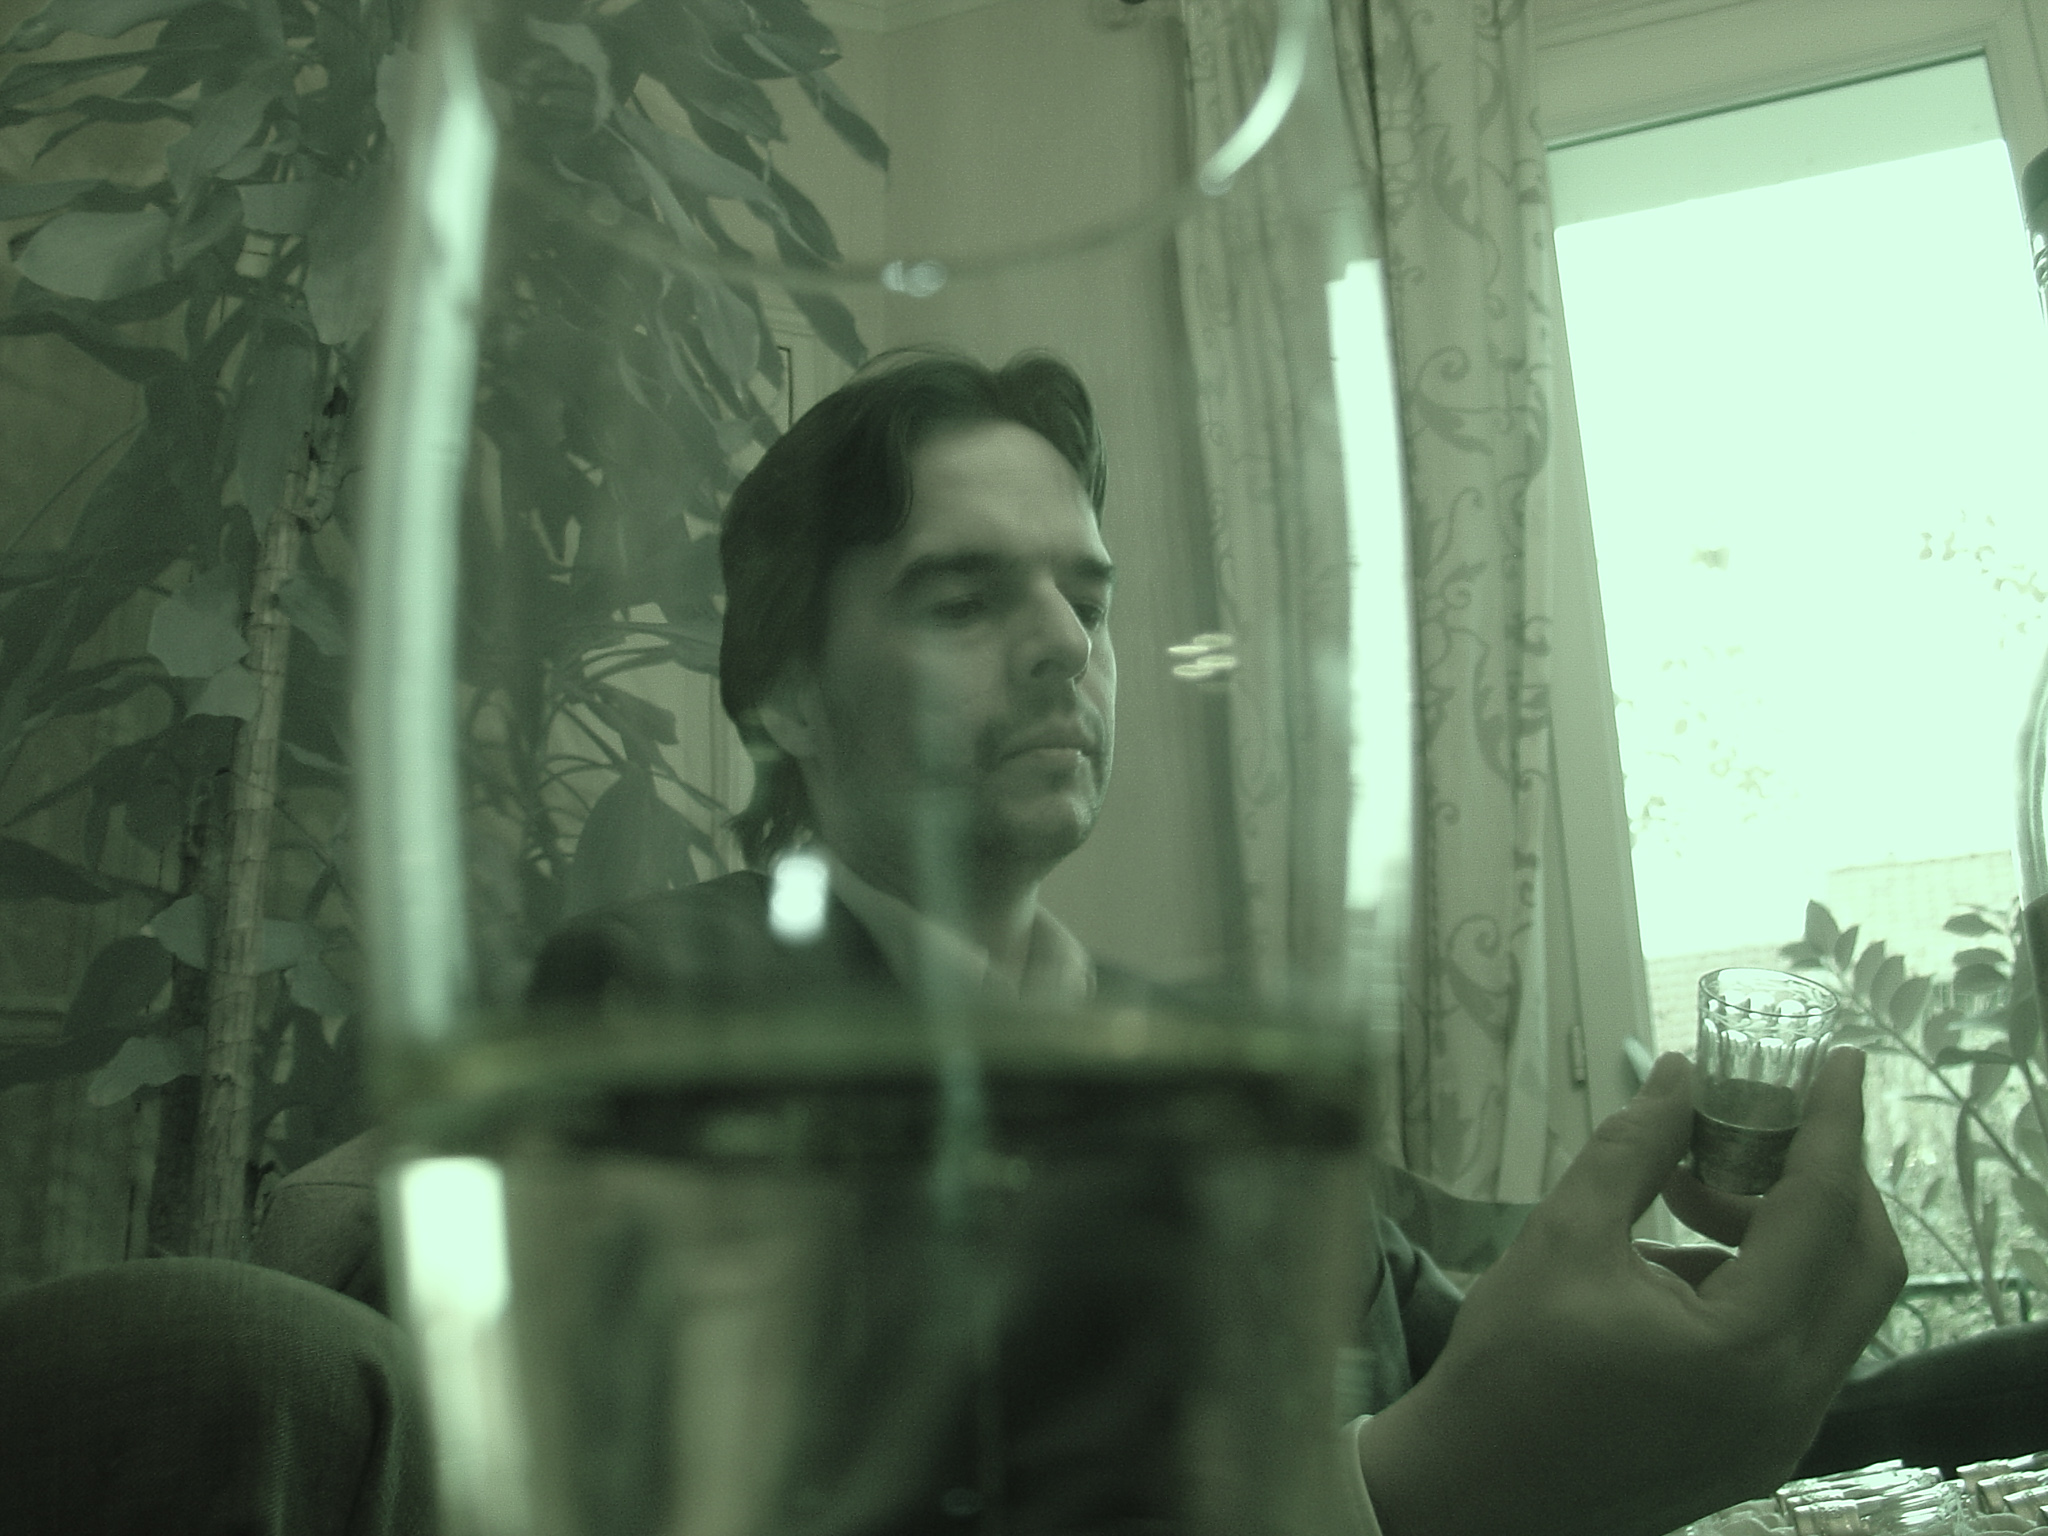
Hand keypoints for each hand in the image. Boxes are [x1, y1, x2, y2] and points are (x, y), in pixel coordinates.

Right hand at [1356, 1048, 1905, 1535]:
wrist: (1476, 1489)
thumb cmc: (1508, 1363)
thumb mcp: (1563, 1236)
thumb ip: (1634, 1150)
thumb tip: (1680, 1076)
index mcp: (1747, 1348)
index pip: (1822, 1210)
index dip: (1831, 1124)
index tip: (1839, 1058)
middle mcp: (1790, 1400)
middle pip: (1862, 1264)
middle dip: (1826, 1179)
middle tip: (1768, 1121)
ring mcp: (1782, 1435)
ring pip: (1834, 1308)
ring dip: (1787, 1234)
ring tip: (1690, 1190)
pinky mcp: (1760, 1449)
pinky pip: (1799, 1349)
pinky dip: (1766, 1286)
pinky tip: (1680, 1258)